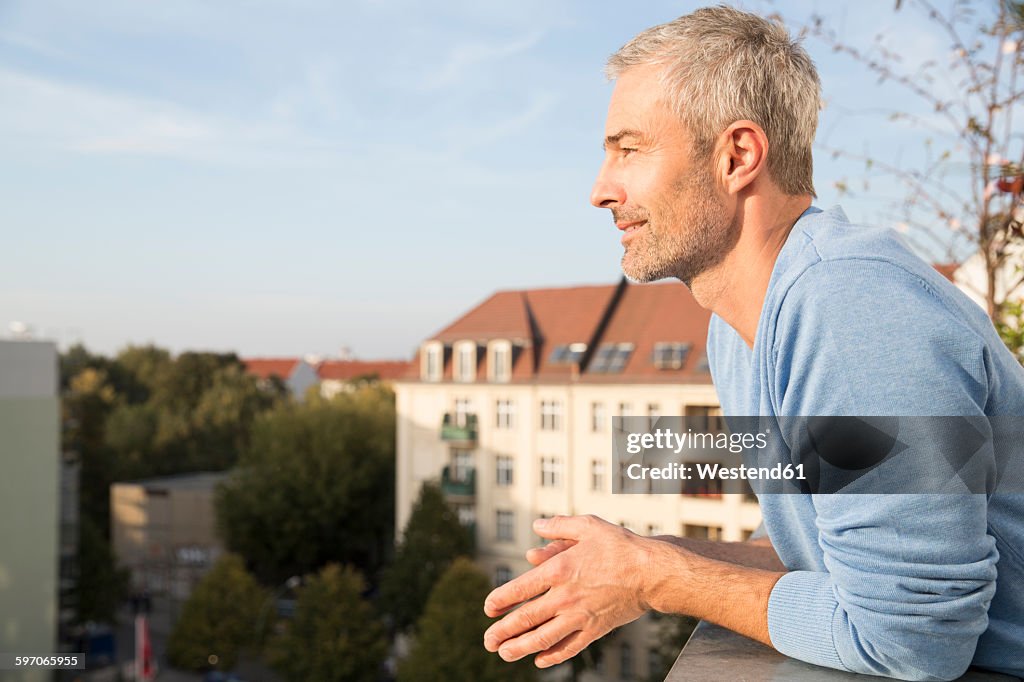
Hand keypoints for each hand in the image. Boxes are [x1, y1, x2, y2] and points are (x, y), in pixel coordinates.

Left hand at [483, 514, 654, 667]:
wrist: (652, 572)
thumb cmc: (620, 545)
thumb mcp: (588, 526)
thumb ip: (559, 526)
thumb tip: (536, 526)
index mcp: (559, 570)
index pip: (520, 589)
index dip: (500, 600)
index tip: (488, 608)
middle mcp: (565, 596)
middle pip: (526, 618)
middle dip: (503, 631)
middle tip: (487, 641)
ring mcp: (580, 616)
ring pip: (544, 637)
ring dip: (521, 647)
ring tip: (504, 653)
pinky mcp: (595, 629)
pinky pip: (570, 647)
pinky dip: (553, 655)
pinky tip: (540, 660)